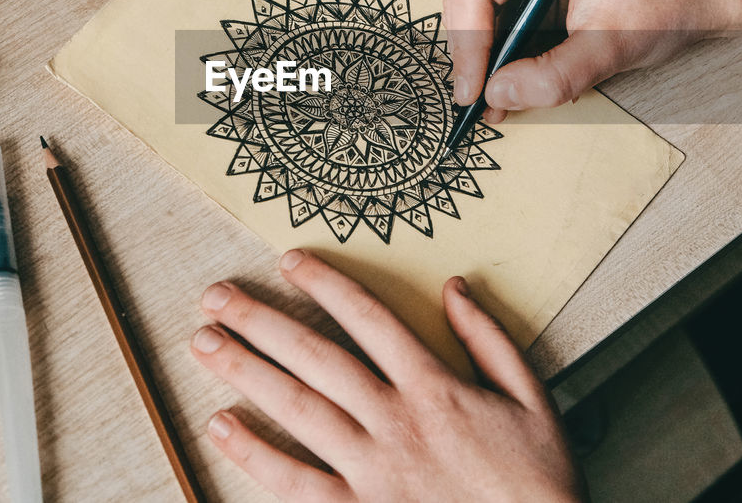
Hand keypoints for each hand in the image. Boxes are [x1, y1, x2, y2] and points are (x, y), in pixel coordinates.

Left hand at [191, 250, 582, 501]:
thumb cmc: (537, 482)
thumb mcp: (532, 398)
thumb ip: (490, 339)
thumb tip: (456, 287)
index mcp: (434, 385)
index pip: (367, 318)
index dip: (324, 284)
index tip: (288, 261)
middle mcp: (394, 419)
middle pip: (315, 355)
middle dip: (260, 321)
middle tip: (217, 296)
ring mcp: (372, 469)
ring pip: (296, 408)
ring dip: (245, 371)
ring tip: (205, 343)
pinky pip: (295, 481)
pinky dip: (254, 454)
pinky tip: (222, 428)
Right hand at [444, 0, 740, 123]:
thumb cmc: (667, 1)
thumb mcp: (612, 46)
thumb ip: (555, 74)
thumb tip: (500, 94)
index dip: (466, 45)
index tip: (473, 91)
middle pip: (469, 0)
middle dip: (473, 56)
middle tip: (481, 103)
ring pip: (478, 11)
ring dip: (486, 57)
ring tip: (498, 98)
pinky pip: (497, 14)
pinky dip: (502, 51)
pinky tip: (515, 79)